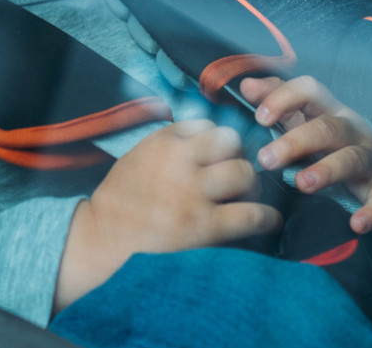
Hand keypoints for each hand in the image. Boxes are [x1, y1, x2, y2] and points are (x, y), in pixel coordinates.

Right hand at [54, 119, 281, 310]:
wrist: (102, 244)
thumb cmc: (120, 204)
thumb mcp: (138, 159)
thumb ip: (169, 146)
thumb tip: (207, 141)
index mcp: (163, 143)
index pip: (207, 126)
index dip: (218, 143)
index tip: (221, 156)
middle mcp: (180, 162)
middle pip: (232, 143)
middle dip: (239, 158)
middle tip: (239, 178)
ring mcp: (193, 193)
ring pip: (245, 173)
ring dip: (253, 185)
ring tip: (250, 198)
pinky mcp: (205, 226)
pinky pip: (251, 214)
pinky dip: (267, 218)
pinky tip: (269, 222)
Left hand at [241, 76, 371, 234]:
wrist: (370, 164)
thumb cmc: (324, 140)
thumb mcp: (299, 117)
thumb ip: (273, 99)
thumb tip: (246, 85)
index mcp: (328, 109)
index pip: (309, 91)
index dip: (285, 99)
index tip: (259, 118)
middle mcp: (351, 129)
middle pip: (326, 128)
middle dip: (295, 142)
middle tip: (266, 159)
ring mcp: (369, 156)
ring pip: (351, 159)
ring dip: (327, 171)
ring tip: (302, 184)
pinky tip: (357, 225)